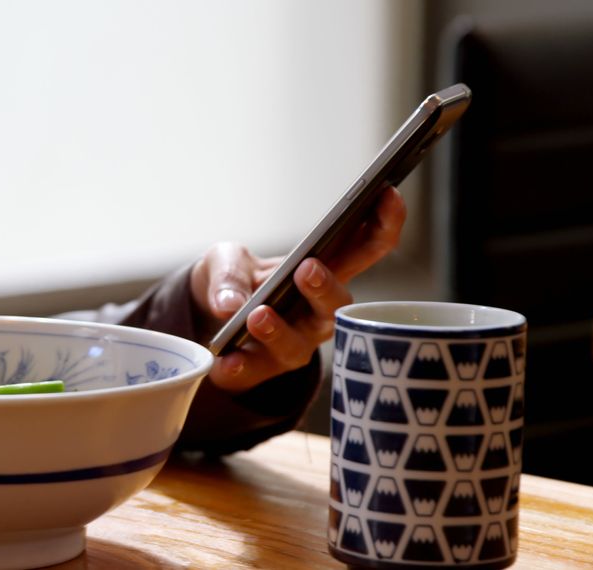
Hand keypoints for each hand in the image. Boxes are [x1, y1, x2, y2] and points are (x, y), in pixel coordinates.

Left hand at [190, 186, 406, 391]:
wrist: (204, 317)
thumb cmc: (234, 278)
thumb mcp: (226, 260)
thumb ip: (229, 272)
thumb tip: (230, 303)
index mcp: (320, 271)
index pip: (364, 248)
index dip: (383, 225)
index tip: (388, 194)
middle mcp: (316, 312)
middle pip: (338, 303)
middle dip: (326, 287)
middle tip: (307, 269)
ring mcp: (293, 344)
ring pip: (299, 345)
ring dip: (279, 330)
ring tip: (256, 316)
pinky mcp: (260, 370)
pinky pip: (253, 373)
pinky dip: (238, 367)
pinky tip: (224, 362)